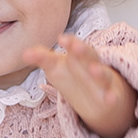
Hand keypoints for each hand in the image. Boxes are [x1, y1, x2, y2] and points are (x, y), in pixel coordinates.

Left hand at [22, 34, 136, 137]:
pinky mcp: (111, 96)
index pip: (74, 46)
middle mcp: (92, 65)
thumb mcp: (57, 66)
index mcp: (78, 56)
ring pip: (103, 75)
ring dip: (99, 72)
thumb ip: (43, 58)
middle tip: (75, 47)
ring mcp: (103, 80)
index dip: (69, 42)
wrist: (99, 96)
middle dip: (83, 50)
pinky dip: (112, 97)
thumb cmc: (75, 76)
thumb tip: (24, 53)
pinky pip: (112, 96)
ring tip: (94, 70)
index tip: (61, 38)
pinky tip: (111, 98)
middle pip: (90, 55)